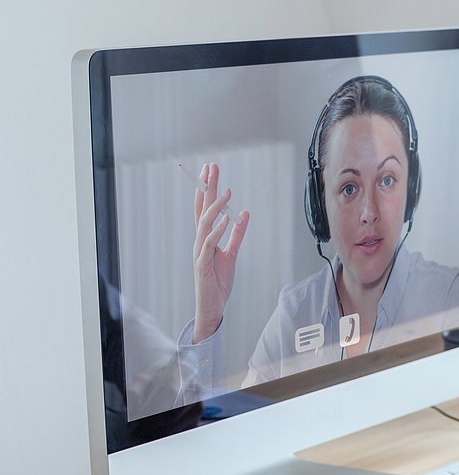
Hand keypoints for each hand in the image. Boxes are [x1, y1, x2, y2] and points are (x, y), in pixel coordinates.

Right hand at [191, 162, 249, 342]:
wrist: (212, 307)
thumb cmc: (218, 281)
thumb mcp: (231, 255)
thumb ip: (236, 236)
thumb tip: (243, 215)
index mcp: (205, 238)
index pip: (204, 209)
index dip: (206, 189)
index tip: (210, 169)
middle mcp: (199, 241)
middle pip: (202, 210)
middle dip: (206, 187)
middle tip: (212, 167)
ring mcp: (199, 252)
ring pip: (205, 223)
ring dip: (216, 206)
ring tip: (227, 190)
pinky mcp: (202, 265)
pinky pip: (209, 244)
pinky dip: (218, 231)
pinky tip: (227, 219)